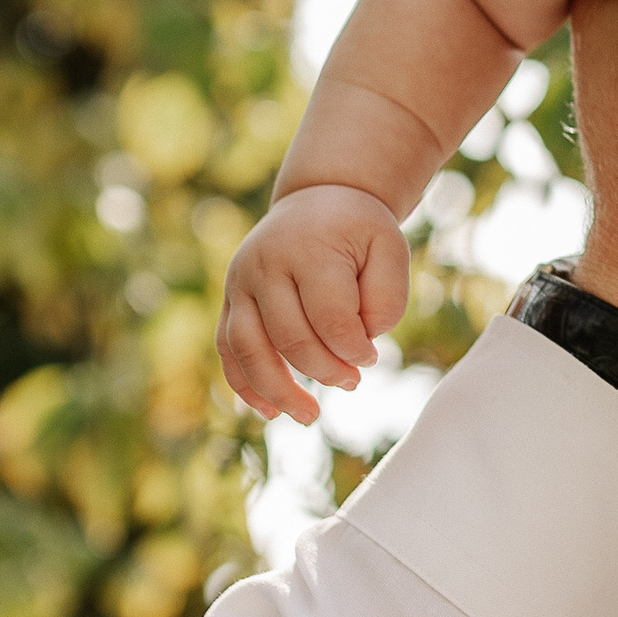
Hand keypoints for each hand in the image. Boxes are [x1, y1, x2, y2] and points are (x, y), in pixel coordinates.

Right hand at [216, 183, 407, 424]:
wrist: (317, 200)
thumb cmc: (359, 230)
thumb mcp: (390, 248)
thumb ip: (387, 297)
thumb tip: (360, 344)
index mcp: (308, 251)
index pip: (329, 317)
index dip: (353, 349)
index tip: (372, 358)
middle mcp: (264, 266)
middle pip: (289, 337)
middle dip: (324, 370)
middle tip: (352, 382)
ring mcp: (240, 283)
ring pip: (248, 349)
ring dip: (277, 391)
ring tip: (309, 416)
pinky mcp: (229, 301)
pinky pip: (228, 349)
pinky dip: (244, 384)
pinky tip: (269, 411)